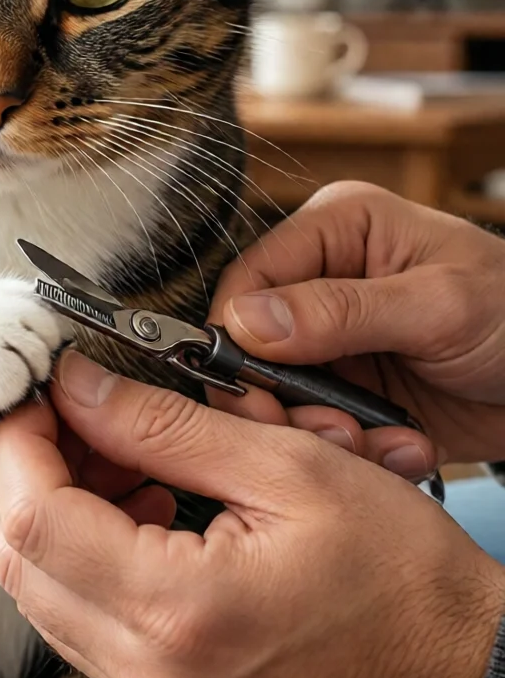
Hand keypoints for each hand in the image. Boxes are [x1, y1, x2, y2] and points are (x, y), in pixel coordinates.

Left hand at [0, 352, 504, 677]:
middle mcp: (151, 675)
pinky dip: (99, 564)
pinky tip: (158, 520)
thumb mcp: (289, 467)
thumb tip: (77, 387)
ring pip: (48, 600)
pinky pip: (90, 631)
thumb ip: (166, 425)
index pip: (33, 520)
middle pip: (21, 565)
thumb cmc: (402, 573)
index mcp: (179, 611)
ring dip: (66, 520)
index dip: (21, 444)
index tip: (44, 394)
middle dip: (37, 477)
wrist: (459, 673)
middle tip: (89, 422)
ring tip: (135, 466)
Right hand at [209, 182, 504, 468]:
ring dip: (319, 430)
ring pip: (277, 394)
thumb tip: (247, 319)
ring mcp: (333, 339)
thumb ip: (340, 310)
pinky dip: (350, 448)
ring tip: (374, 444)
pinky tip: (397, 448)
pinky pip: (316, 425)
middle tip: (328, 431)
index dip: (238, 337)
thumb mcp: (438, 306)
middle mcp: (323, 279)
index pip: (248, 277)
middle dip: (281, 397)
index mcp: (338, 229)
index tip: (256, 389)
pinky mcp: (348, 389)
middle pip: (250, 344)